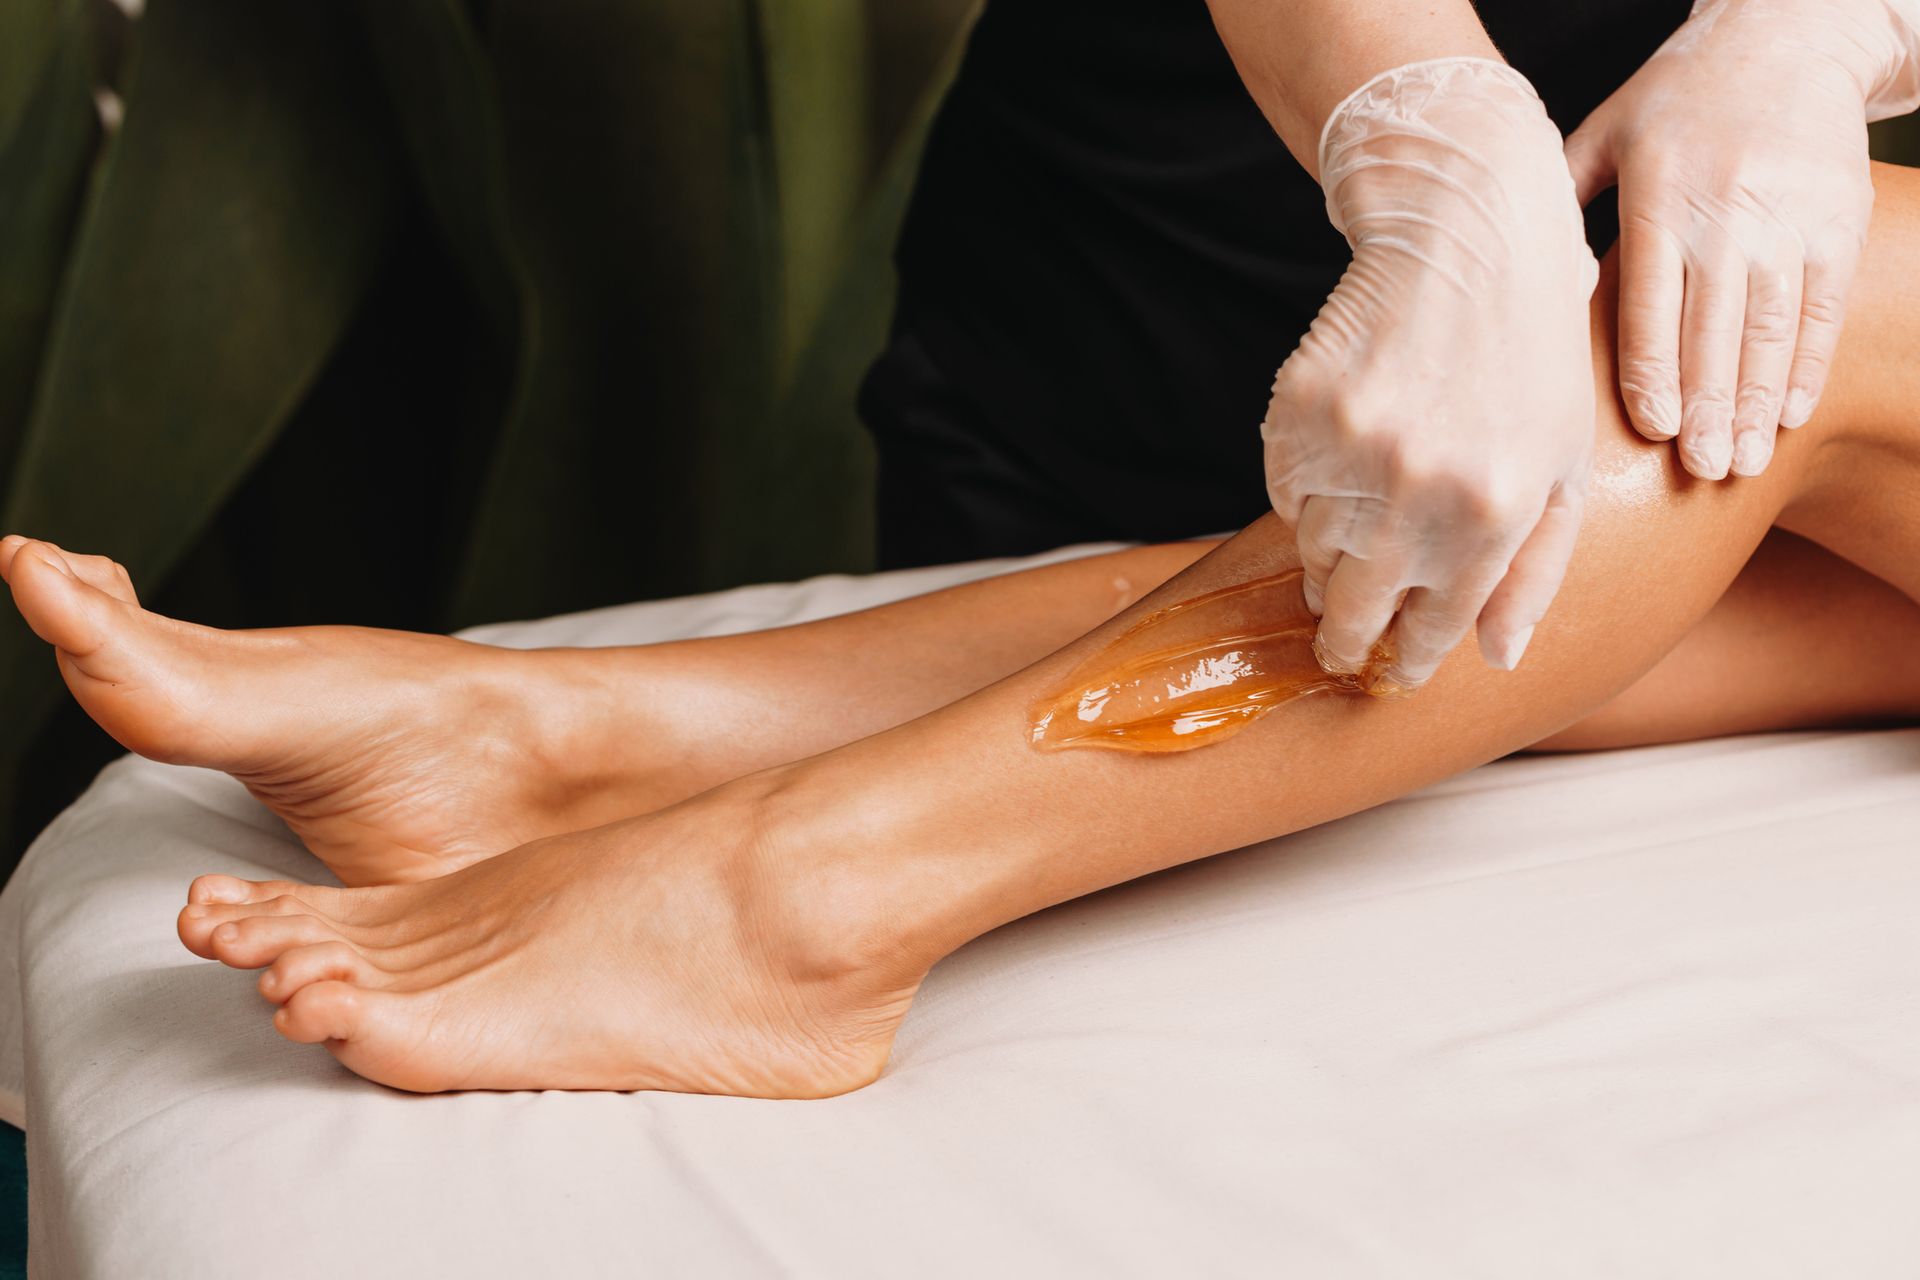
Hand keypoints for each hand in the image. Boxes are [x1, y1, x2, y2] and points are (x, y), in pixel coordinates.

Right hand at [1264, 58, 1598, 689]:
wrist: (1467, 239)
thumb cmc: (1529, 359)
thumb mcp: (1561, 467)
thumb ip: (1533, 571)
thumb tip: (1498, 656)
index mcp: (1494, 517)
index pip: (1429, 632)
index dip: (1405, 658)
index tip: (1389, 667)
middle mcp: (1418, 495)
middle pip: (1350, 614)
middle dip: (1345, 640)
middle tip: (1341, 644)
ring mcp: (1351, 454)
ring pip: (1309, 555)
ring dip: (1329, 557)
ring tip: (1360, 523)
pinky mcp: (1297, 416)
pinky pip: (1281, 493)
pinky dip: (1305, 492)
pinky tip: (1344, 455)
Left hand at [1565, 0, 1919, 478]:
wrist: (1789, 34)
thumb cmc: (1676, 97)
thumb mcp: (1605, 133)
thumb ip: (1564, 204)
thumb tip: (1532, 285)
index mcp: (1660, 194)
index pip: (1653, 301)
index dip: (1655, 371)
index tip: (1654, 430)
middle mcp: (1728, 208)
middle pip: (1715, 328)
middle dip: (1708, 407)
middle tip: (1701, 471)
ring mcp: (1791, 216)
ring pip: (1773, 327)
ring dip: (1756, 403)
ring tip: (1740, 463)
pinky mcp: (1840, 219)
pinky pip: (1823, 307)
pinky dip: (1807, 366)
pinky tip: (1787, 415)